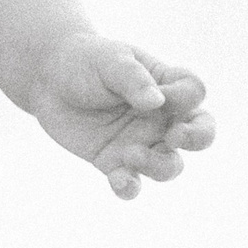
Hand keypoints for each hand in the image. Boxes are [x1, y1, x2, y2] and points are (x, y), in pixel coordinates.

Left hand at [26, 34, 213, 198]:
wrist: (47, 78)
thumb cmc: (85, 61)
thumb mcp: (109, 60)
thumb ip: (133, 78)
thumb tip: (156, 102)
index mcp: (166, 85)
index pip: (195, 94)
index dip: (184, 98)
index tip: (158, 95)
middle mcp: (160, 117)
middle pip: (200, 134)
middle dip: (197, 139)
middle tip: (174, 137)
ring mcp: (140, 142)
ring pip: (169, 166)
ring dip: (158, 166)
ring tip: (130, 154)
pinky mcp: (114, 162)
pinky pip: (130, 182)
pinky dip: (129, 187)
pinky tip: (120, 182)